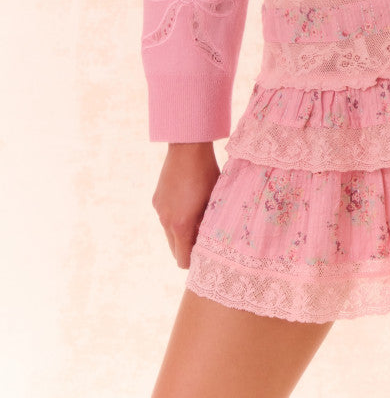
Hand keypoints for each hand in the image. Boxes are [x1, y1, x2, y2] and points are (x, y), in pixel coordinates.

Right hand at [151, 142, 220, 268]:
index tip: (204, 254)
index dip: (193, 261)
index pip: (182, 260)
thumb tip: (209, 242)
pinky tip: (187, 201)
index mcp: (181, 225)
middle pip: (174, 250)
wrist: (187, 147)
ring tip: (196, 216)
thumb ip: (208, 226)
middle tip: (203, 236)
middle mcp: (166, 221)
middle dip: (187, 248)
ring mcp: (159, 210)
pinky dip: (174, 217)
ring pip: (169, 233)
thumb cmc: (207, 173)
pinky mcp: (156, 200)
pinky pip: (165, 217)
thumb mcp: (213, 201)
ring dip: (180, 232)